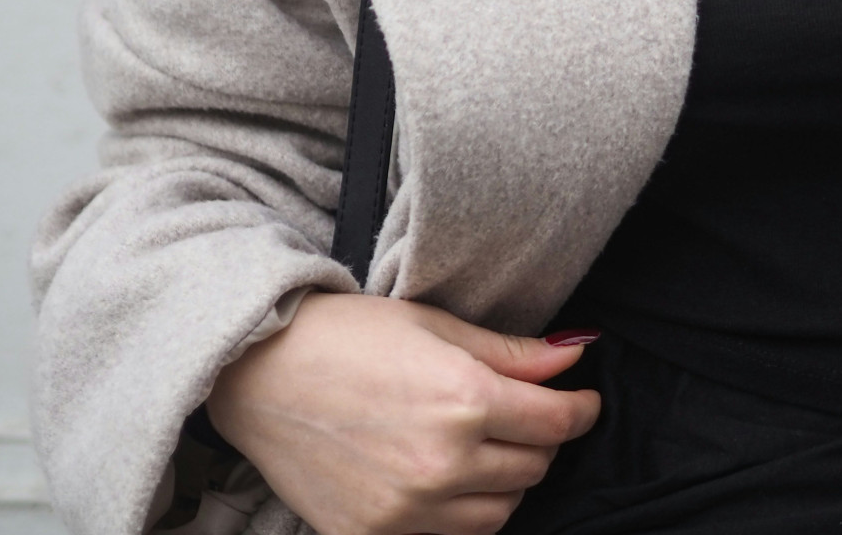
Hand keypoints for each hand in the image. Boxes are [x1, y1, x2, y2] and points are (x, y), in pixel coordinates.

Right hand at [206, 292, 600, 534]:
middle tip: (524, 416)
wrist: (259, 372)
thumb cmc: (349, 336)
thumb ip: (513, 354)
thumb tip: (576, 356)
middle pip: (534, 468)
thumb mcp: (438, 327)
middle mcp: (441, 464)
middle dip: (541, 440)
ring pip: (500, 513)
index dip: (582, 410)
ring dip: (505, 483)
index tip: (582, 401)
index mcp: (464, 400)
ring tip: (482, 449)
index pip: (559, 423)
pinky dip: (460, 515)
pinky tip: (445, 482)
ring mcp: (405, 511)